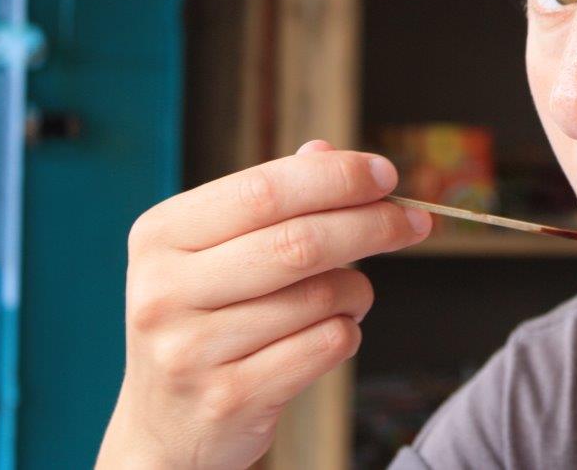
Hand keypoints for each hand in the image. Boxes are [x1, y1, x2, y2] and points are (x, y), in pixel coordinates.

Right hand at [96, 140, 430, 468]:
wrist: (168, 426)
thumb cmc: (208, 318)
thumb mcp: (217, 251)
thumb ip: (270, 199)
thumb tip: (327, 150)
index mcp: (160, 235)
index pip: (265, 189)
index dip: (337, 177)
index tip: (387, 174)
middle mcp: (164, 291)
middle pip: (299, 242)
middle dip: (372, 225)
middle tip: (415, 221)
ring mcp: (191, 351)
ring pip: (321, 296)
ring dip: (358, 288)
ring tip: (352, 292)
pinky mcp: (228, 398)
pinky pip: (326, 345)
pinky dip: (347, 329)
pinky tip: (331, 330)